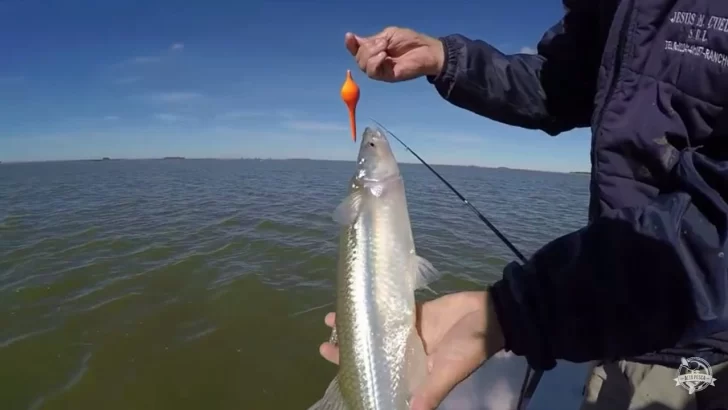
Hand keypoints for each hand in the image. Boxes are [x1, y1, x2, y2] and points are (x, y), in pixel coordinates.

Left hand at [319, 291, 504, 409]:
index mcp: (415, 375)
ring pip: (375, 333)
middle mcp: (407, 356)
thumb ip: (430, 391)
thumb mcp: (450, 371)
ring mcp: (408, 333)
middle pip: (372, 356)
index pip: (380, 379)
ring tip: (330, 320)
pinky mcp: (413, 313)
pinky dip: (371, 309)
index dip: (358, 376)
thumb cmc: (469, 346)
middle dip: (348, 352)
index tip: (335, 370)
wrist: (490, 312)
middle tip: (324, 345)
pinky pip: (386, 312)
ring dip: (355, 328)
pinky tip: (355, 302)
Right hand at [344, 27, 444, 81]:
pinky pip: (372, 72)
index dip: (351, 44)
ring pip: (363, 65)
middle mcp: (375, 60)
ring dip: (370, 54)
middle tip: (382, 43)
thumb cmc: (410, 41)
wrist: (426, 50)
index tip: (349, 36)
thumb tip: (354, 39)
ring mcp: (380, 69)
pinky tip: (384, 56)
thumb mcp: (388, 35)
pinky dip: (375, 62)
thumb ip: (372, 39)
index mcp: (375, 49)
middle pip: (358, 57)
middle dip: (367, 48)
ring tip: (384, 49)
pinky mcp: (386, 76)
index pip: (357, 49)